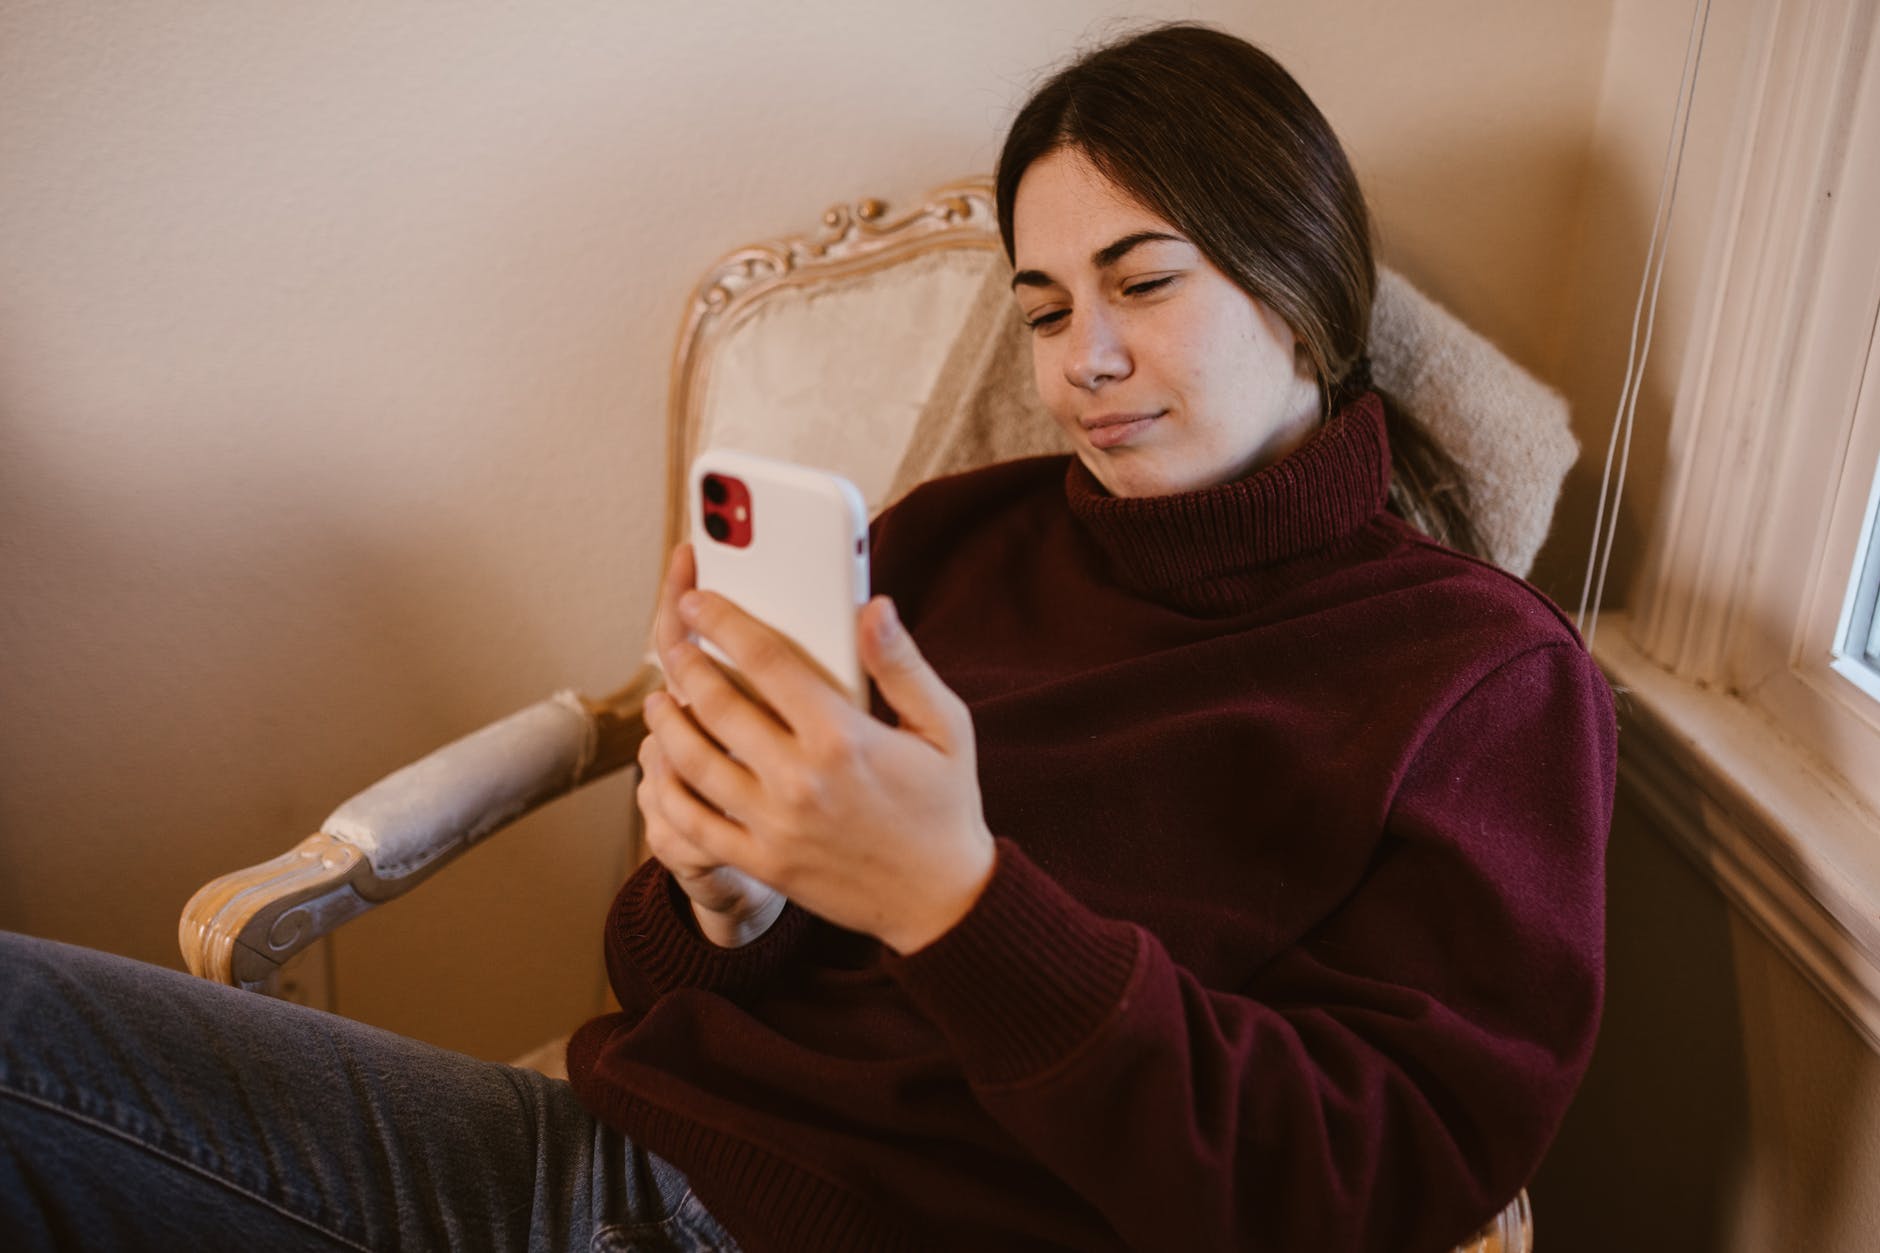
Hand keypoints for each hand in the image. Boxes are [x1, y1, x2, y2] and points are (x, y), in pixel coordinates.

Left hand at [639, 545, 995, 954]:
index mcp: (843, 737)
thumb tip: (873, 608)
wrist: (941, 901)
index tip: (699, 602)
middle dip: (686, 665)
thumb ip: (902, 665)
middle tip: (674, 645)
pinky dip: (667, 791)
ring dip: (668, 724)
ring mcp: (776, 825)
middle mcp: (801, 779)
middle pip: (718, 705)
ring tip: (661, 700)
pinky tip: (662, 769)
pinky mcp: (763, 863)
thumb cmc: (944, 806)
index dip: (723, 622)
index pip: (765, 660)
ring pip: (694, 762)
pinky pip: (694, 824)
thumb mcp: (944, 726)